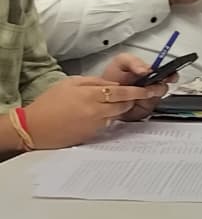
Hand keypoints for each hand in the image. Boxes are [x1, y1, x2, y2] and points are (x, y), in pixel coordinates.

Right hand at [24, 76, 165, 148]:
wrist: (32, 128)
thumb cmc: (48, 104)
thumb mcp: (71, 83)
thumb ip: (94, 82)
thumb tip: (113, 84)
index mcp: (90, 94)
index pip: (124, 92)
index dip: (140, 90)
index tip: (151, 88)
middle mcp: (96, 111)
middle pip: (125, 104)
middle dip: (134, 98)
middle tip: (140, 94)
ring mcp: (94, 125)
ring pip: (118, 115)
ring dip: (120, 109)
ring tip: (110, 104)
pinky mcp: (91, 135)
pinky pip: (107, 124)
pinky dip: (107, 118)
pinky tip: (95, 116)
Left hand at [101, 54, 173, 120]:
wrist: (100, 95)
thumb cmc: (111, 78)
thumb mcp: (121, 62)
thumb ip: (134, 61)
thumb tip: (147, 69)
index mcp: (151, 74)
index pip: (168, 74)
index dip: (171, 75)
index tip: (169, 76)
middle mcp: (152, 86)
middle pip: (164, 88)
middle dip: (157, 87)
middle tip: (148, 87)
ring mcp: (148, 99)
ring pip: (156, 100)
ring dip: (147, 97)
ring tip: (136, 94)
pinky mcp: (142, 111)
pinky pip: (147, 110)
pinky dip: (140, 106)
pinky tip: (131, 102)